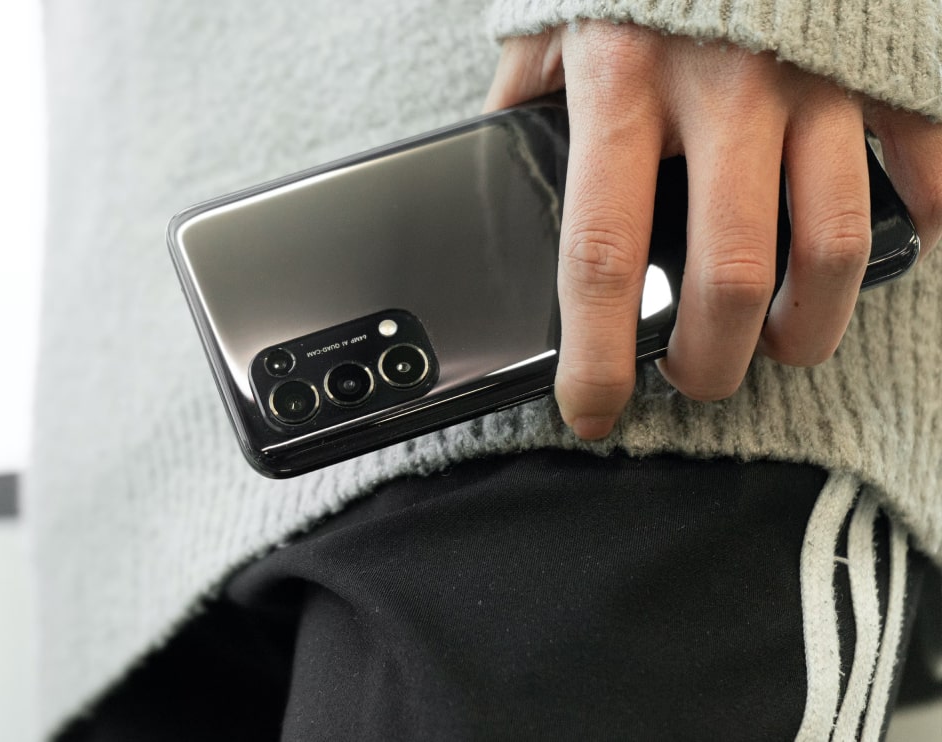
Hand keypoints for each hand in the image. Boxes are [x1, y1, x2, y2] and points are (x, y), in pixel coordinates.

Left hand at [484, 22, 941, 439]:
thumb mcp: (553, 19)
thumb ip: (524, 103)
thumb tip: (497, 177)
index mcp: (619, 85)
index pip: (602, 257)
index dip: (598, 355)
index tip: (592, 411)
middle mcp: (721, 90)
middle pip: (729, 276)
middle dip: (715, 361)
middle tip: (700, 380)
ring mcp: (814, 77)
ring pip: (831, 243)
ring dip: (812, 323)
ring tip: (787, 343)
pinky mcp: (881, 63)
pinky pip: (926, 163)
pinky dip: (926, 220)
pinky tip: (902, 245)